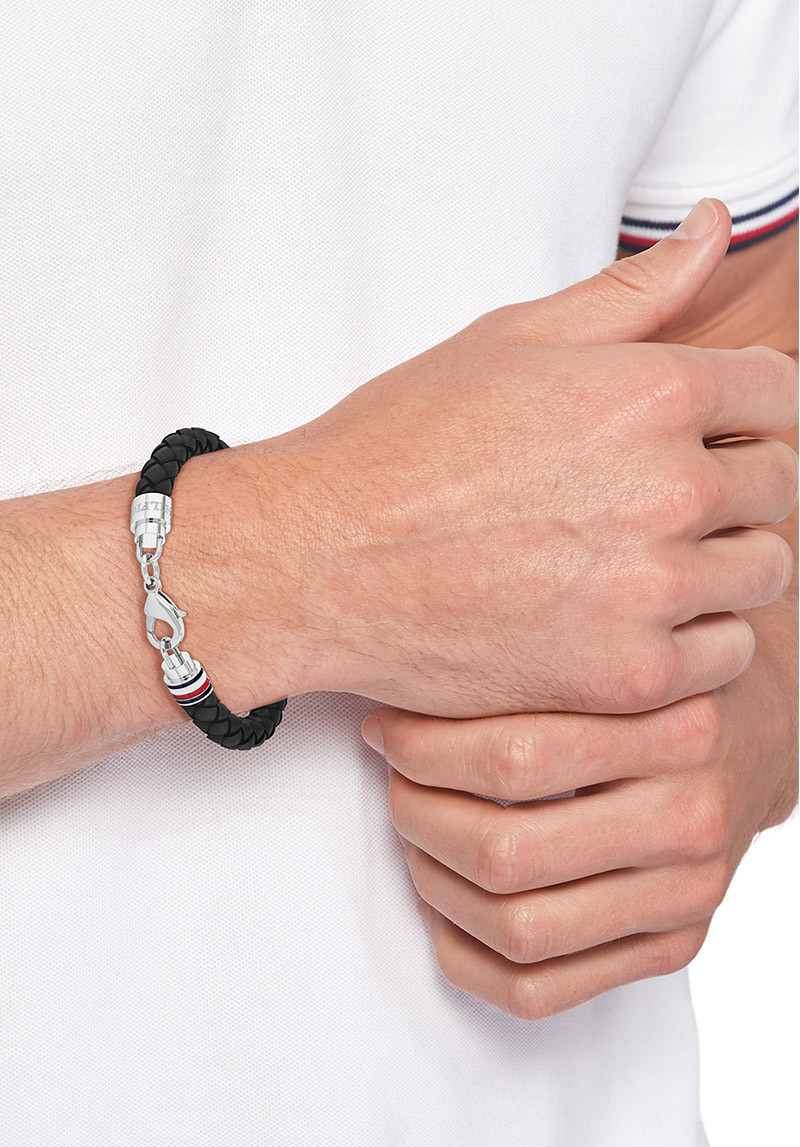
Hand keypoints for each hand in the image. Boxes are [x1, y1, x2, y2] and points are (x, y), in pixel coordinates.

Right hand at [272, 198, 796, 717]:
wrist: (321, 561)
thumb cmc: (403, 445)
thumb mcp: (512, 339)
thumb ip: (633, 289)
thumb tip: (714, 223)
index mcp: (654, 390)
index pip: (782, 394)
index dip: (751, 409)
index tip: (713, 432)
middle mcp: (672, 488)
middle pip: (779, 486)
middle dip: (737, 486)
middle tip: (665, 503)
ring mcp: (654, 589)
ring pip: (763, 574)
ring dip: (724, 565)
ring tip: (650, 564)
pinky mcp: (628, 675)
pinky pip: (724, 658)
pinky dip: (696, 641)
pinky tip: (634, 622)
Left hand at [359, 607, 797, 1017]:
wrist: (767, 731)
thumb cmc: (667, 682)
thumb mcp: (620, 647)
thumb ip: (540, 661)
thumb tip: (404, 672)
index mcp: (677, 729)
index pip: (512, 759)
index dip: (422, 748)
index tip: (388, 728)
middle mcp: (689, 820)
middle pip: (504, 852)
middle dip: (416, 816)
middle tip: (394, 780)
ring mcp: (685, 896)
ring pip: (517, 929)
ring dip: (433, 885)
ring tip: (415, 835)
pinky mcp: (672, 946)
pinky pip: (541, 991)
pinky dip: (466, 957)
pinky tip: (444, 907)